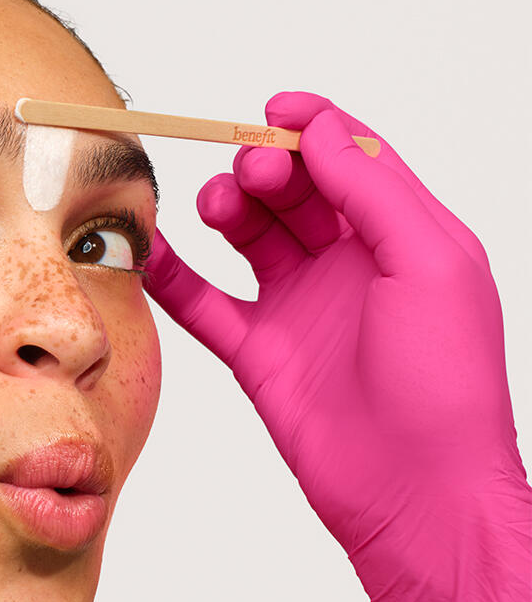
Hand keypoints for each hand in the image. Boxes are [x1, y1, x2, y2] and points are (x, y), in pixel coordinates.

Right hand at [141, 90, 531, 601]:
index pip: (352, 159)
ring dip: (223, 209)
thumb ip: (375, 189)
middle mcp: (350, 267)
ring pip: (247, 236)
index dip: (314, 126)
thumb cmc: (448, 385)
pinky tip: (153, 250)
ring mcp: (301, 309)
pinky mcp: (259, 354)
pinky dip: (175, 275)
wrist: (418, 491)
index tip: (274, 110)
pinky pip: (204, 303)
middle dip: (264, 167)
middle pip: (293, 190)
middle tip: (250, 174)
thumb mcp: (430, 263)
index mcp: (403, 238)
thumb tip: (327, 129)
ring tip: (215, 209)